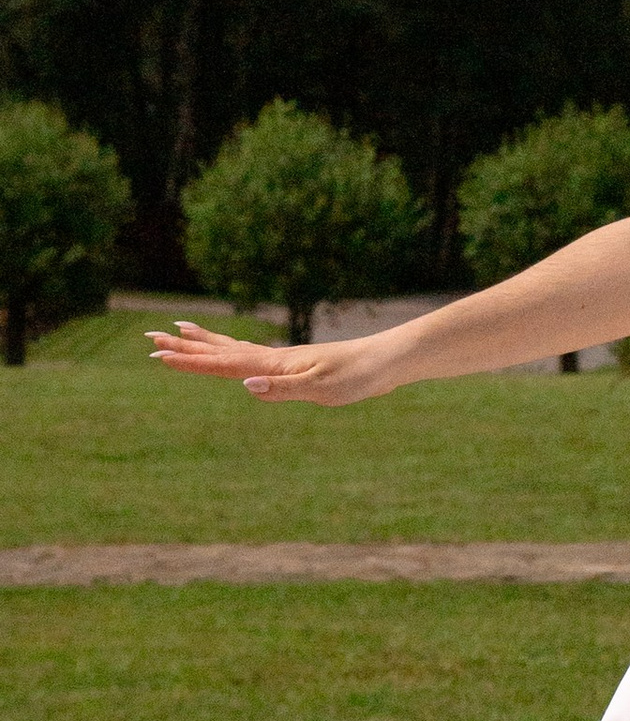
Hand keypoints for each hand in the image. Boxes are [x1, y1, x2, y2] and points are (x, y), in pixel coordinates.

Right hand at [143, 320, 401, 404]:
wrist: (388, 360)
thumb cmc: (358, 377)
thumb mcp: (321, 389)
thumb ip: (282, 389)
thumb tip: (244, 386)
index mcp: (274, 365)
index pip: (223, 363)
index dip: (190, 361)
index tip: (158, 354)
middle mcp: (274, 359)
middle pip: (220, 350)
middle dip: (186, 346)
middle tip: (150, 336)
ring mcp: (284, 360)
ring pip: (234, 349)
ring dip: (205, 343)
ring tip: (180, 331)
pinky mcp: (296, 365)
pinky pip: (253, 356)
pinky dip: (233, 351)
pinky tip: (232, 354)